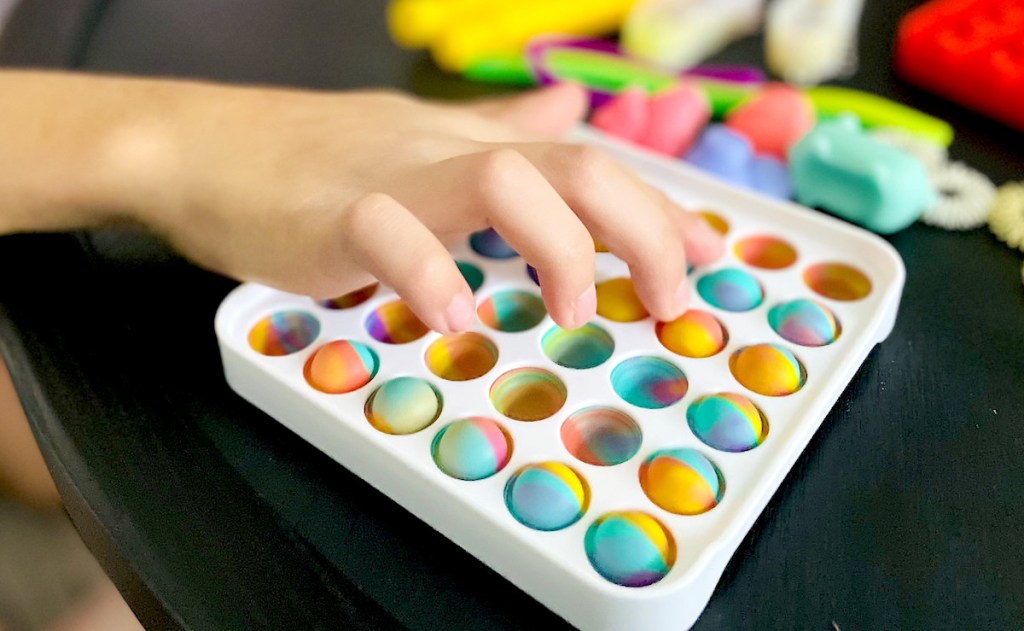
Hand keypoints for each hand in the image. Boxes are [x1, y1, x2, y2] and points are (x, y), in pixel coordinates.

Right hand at [112, 81, 724, 331]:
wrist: (199, 146)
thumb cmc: (311, 156)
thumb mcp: (421, 140)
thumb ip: (500, 133)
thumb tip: (569, 107)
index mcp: (473, 149)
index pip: (591, 164)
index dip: (660, 209)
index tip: (707, 256)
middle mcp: (448, 156)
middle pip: (574, 166)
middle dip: (643, 228)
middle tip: (672, 301)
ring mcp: (393, 179)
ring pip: (500, 179)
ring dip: (558, 245)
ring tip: (576, 310)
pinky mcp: (333, 215)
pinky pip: (392, 235)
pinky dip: (432, 275)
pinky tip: (456, 320)